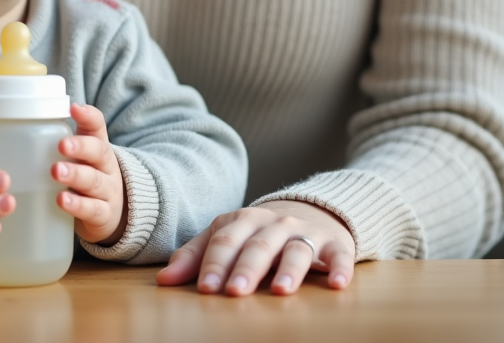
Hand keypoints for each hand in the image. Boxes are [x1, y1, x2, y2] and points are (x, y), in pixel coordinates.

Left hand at [52, 104, 126, 244]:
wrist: (113, 214)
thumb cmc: (87, 178)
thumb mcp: (80, 158)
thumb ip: (60, 140)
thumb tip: (28, 120)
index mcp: (98, 148)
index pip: (97, 127)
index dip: (88, 117)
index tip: (74, 108)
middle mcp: (106, 167)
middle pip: (99, 152)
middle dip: (81, 147)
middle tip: (62, 144)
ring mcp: (108, 191)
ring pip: (94, 181)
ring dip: (75, 175)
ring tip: (56, 171)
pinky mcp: (104, 215)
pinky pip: (92, 209)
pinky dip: (77, 205)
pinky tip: (62, 200)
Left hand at [155, 200, 355, 295]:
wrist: (310, 212)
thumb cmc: (257, 234)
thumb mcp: (225, 238)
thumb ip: (194, 258)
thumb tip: (163, 281)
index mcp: (241, 221)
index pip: (224, 242)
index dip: (213, 265)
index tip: (205, 290)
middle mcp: (272, 224)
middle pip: (257, 246)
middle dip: (245, 269)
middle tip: (234, 292)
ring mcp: (304, 232)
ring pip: (295, 250)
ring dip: (288, 270)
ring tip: (280, 292)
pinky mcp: (335, 244)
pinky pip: (339, 255)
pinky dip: (340, 268)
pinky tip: (338, 284)